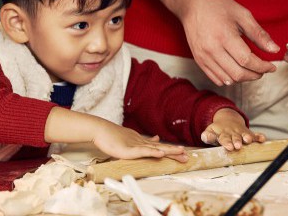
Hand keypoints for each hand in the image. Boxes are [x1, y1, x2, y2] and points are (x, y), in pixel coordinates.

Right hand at [44, 107, 187, 161]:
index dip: (171, 151)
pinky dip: (153, 152)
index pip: (159, 147)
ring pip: (155, 149)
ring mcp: (136, 145)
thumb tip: (156, 138)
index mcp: (141, 142)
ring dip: (168, 151)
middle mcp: (141, 143)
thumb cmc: (111, 136)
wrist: (100, 130)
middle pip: (161, 148)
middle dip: (174, 152)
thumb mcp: (130, 139)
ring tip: (180, 153)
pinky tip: (161, 154)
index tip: (183, 153)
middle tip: (187, 157)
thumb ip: (143, 141)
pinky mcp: (129, 149)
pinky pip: (143, 151)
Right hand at [179, 0, 278, 85]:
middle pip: (238, 73)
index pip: (247, 60)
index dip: (263, 67)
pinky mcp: (198, 60)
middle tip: (263, 70)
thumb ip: (259, 34)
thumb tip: (274, 50)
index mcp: (224, 36)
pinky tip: (236, 71)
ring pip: (227, 79)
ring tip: (251, 71)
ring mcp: (203, 57)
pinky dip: (229, 79)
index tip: (271, 66)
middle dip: (255, 75)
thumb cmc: (218, 6)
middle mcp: (212, 50)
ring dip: (243, 79)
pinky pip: (216, 78)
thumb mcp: (242, 15)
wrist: (192, 5)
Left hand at [201, 108, 264, 150]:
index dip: (226, 143)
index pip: (224, 139)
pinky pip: (255, 134)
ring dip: (248, 137)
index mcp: (222, 134)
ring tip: (248, 140)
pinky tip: (263, 139)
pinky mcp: (248, 132)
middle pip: (235, 137)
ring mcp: (241, 132)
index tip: (229, 147)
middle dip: (237, 141)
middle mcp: (233, 133)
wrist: (227, 119)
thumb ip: (207, 136)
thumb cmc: (218, 131)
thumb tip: (205, 137)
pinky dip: (259, 136)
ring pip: (245, 135)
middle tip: (238, 146)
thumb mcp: (210, 132)